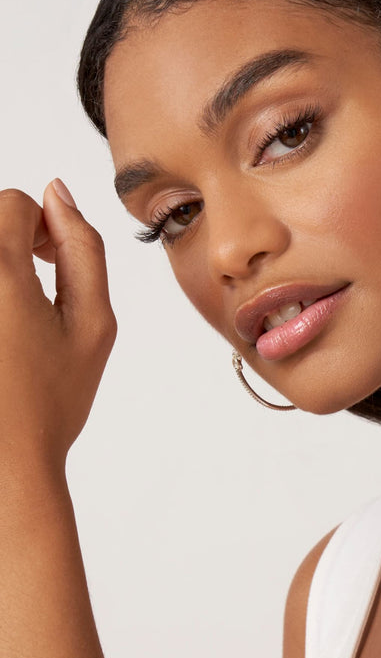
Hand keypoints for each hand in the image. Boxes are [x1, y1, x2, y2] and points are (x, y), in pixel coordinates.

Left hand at [0, 180, 115, 478]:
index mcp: (0, 274)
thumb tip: (60, 193)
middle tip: (35, 287)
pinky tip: (2, 331)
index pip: (13, 203)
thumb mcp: (94, 322)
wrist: (3, 464)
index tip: (52, 263)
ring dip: (0, 269)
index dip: (43, 226)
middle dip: (15, 241)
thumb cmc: (51, 400)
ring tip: (13, 313)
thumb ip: (84, 249)